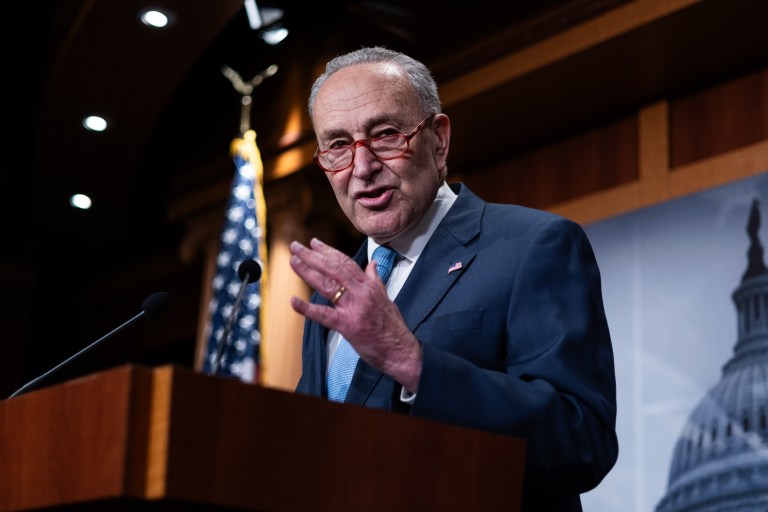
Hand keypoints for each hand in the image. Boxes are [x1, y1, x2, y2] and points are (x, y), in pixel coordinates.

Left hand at [289, 238, 421, 391]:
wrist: (400, 350)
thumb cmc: (393, 327)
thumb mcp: (386, 298)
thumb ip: (375, 280)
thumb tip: (372, 265)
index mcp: (369, 285)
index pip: (345, 263)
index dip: (328, 251)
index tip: (314, 244)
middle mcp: (360, 292)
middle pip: (333, 268)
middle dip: (313, 256)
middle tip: (296, 247)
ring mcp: (353, 307)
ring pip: (327, 285)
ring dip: (307, 272)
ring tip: (293, 261)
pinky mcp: (347, 325)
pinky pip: (324, 315)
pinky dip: (307, 309)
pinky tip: (294, 301)